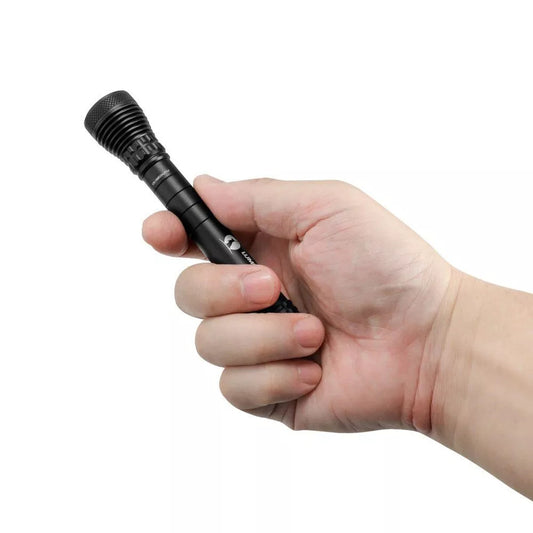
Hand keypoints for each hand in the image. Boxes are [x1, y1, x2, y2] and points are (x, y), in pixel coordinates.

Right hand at [142, 175, 454, 431]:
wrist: (427, 342)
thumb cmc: (388, 267)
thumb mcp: (325, 207)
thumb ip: (258, 197)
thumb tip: (204, 187)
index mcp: (261, 248)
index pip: (192, 239)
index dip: (167, 233)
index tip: (160, 233)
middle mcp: (252, 296)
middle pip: (188, 293)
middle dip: (224, 289)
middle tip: (271, 285)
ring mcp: (258, 344)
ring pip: (208, 343)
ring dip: (263, 336)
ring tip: (316, 332)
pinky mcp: (268, 389)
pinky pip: (234, 387)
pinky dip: (278, 374)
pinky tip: (317, 367)